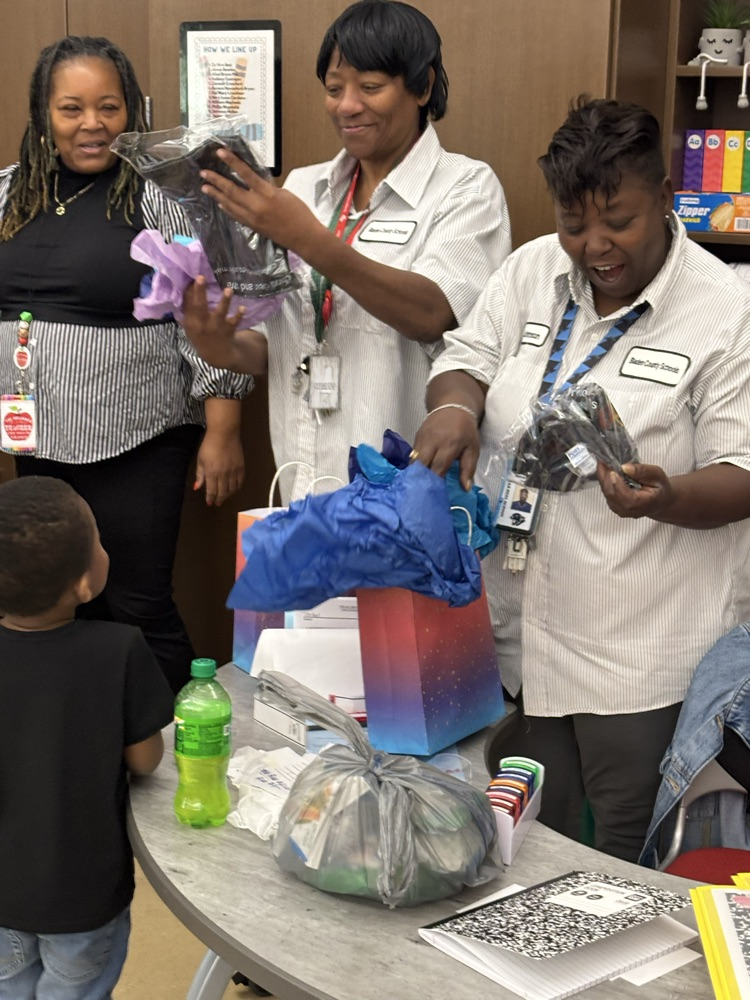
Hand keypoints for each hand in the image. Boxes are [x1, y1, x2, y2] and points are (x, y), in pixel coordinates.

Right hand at [182, 278, 245, 370]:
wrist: (215, 355)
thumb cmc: (201, 334)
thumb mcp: (191, 324)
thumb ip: (189, 308)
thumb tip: (188, 286)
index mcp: (191, 321)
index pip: (188, 303)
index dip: (190, 290)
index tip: (192, 276)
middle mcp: (202, 324)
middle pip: (199, 306)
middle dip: (200, 292)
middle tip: (200, 277)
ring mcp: (216, 327)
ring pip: (219, 313)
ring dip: (224, 301)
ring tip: (228, 290)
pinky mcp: (228, 330)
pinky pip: (235, 322)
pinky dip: (239, 315)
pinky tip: (243, 307)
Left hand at [194, 428, 244, 505]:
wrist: (224, 434)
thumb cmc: (209, 445)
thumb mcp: (200, 460)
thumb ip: (199, 475)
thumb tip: (197, 487)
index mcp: (211, 473)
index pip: (212, 490)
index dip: (210, 498)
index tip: (210, 503)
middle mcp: (223, 474)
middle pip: (223, 492)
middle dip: (219, 499)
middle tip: (218, 503)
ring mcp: (233, 471)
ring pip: (232, 489)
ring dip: (228, 495)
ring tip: (225, 497)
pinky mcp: (241, 467)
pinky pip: (240, 481)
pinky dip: (237, 487)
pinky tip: (234, 489)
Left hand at [200, 149, 319, 253]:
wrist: (304, 237)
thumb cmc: (299, 213)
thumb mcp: (285, 194)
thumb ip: (268, 188)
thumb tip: (255, 182)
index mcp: (267, 194)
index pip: (246, 174)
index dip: (232, 162)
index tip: (220, 152)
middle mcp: (256, 206)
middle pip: (232, 191)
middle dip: (216, 180)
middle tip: (204, 173)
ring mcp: (253, 218)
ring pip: (230, 204)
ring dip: (216, 195)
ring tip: (205, 187)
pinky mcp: (253, 227)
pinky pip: (236, 216)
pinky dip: (227, 208)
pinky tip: (220, 203)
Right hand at [413, 410, 480, 490]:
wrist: (453, 406)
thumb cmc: (465, 430)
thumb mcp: (472, 449)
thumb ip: (468, 469)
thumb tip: (465, 488)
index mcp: (449, 445)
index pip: (438, 467)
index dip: (435, 482)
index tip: (435, 495)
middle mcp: (433, 441)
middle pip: (421, 465)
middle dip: (421, 480)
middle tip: (422, 494)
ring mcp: (422, 438)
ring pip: (414, 460)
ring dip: (415, 474)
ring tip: (418, 487)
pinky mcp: (416, 436)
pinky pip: (412, 454)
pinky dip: (414, 465)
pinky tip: (416, 474)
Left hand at [595, 461, 673, 518]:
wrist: (658, 501)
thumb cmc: (659, 487)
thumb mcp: (657, 475)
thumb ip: (643, 472)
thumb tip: (624, 467)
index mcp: (641, 504)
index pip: (626, 498)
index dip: (617, 485)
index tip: (612, 470)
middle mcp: (627, 510)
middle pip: (612, 494)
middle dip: (606, 476)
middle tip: (605, 459)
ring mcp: (618, 509)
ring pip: (606, 492)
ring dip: (604, 477)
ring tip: (605, 462)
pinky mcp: (613, 505)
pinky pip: (605, 492)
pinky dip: (604, 480)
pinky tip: (607, 469)